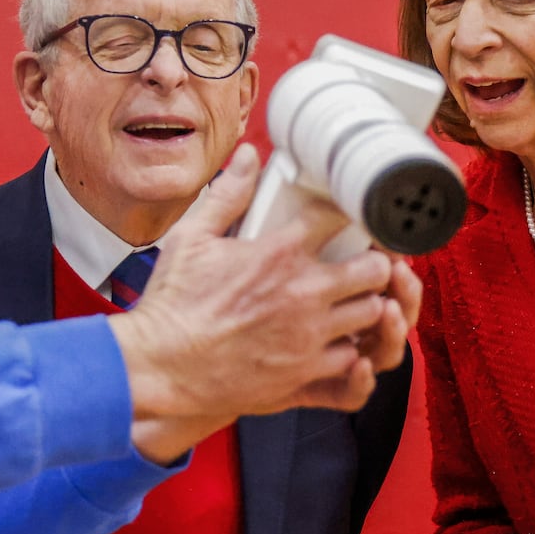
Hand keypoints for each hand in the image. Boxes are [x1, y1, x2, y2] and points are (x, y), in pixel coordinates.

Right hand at [110, 143, 409, 458]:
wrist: (159, 367)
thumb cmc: (171, 306)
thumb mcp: (191, 238)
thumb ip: (228, 195)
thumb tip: (248, 157)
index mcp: (278, 255)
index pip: (339, 219)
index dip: (350, 212)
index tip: (348, 217)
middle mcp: (302, 295)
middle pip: (374, 270)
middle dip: (375, 263)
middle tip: (364, 263)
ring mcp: (308, 339)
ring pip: (373, 316)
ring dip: (369, 307)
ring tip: (354, 303)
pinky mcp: (304, 376)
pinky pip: (354, 363)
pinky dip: (353, 352)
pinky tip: (338, 343)